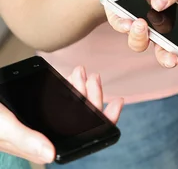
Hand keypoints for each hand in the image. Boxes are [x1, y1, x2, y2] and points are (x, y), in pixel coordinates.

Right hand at [0, 66, 122, 163]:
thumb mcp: (4, 127)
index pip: (82, 137)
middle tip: (90, 76)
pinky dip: (69, 87)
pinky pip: (61, 99)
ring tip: (81, 71)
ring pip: (72, 105)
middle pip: (81, 116)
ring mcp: (41, 121)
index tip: (116, 103)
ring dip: (81, 88)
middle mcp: (46, 134)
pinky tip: (72, 76)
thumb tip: (51, 156)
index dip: (103, 122)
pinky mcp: (36, 109)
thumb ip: (26, 140)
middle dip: (90, 96)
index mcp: (41, 144)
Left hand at [102, 0, 177, 74]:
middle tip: (172, 59)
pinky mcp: (120, 19)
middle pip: (165, 52)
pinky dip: (123, 26)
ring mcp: (140, 26)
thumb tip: (160, 4)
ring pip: (140, 44)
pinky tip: (128, 19)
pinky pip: (121, 27)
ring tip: (142, 24)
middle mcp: (161, 28)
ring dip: (141, 38)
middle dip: (168, 58)